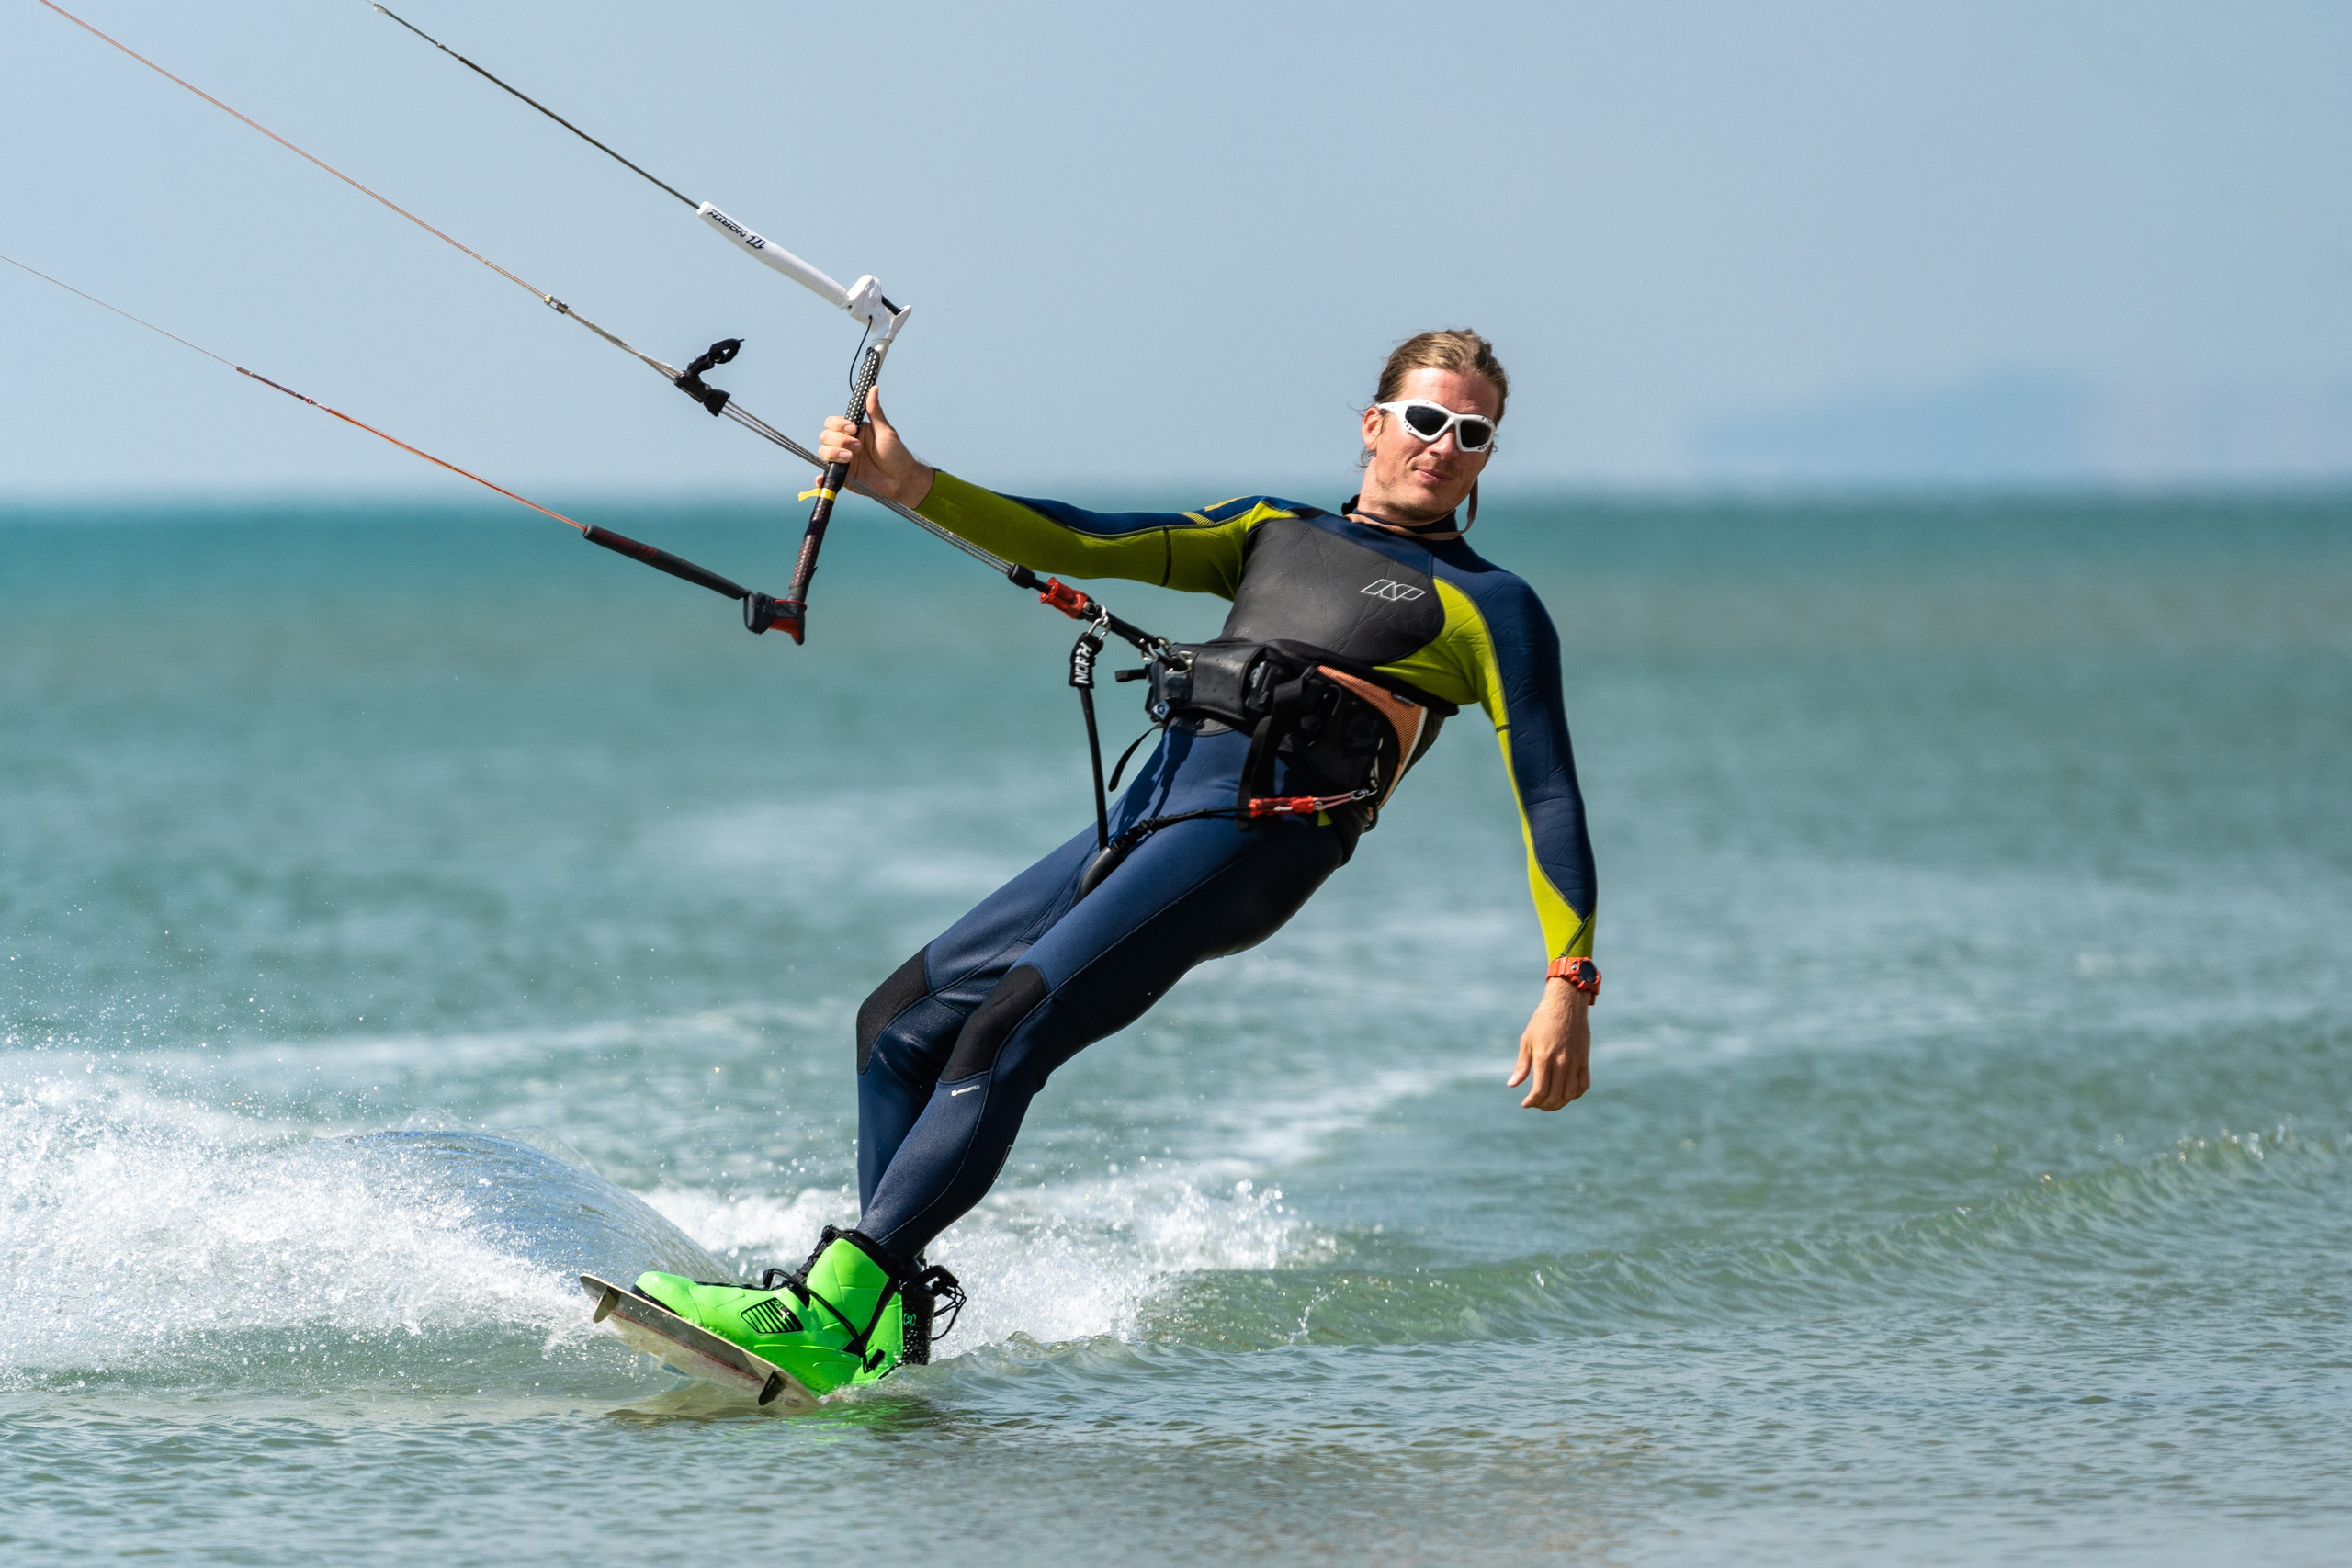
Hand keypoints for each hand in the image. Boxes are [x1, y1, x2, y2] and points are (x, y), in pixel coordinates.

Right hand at [816, 387, 934, 508]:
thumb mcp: (886, 431)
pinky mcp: (843, 477)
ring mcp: (843, 461)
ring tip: (850, 458)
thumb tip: (873, 389)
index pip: (833, 423)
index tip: (853, 429)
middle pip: (825, 436)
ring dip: (833, 453)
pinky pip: (827, 476)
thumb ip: (875, 412)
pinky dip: (821, 478)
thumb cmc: (896, 455)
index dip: (838, 425)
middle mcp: (845, 445)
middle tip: (857, 447)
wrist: (902, 480)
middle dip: (839, 440)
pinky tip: (822, 478)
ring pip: (824, 452)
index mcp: (853, 432)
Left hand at [1507, 978, 1591, 1110]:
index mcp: (1544, 1057)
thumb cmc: (1542, 1022)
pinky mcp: (1584, 1060)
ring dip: (1559, 1104)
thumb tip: (1512, 1085)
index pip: (1540, 1090)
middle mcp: (1561, 1062)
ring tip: (1549, 1104)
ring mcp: (1575, 1062)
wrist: (1566, 1005)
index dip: (1532, 1101)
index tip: (1526, 1104)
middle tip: (1536, 1104)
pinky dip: (1575, 1094)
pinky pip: (1583, 1085)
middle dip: (1544, 1105)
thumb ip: (1522, 1065)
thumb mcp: (1527, 1041)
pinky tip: (1566, 1095)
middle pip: (1555, 1096)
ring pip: (1570, 1094)